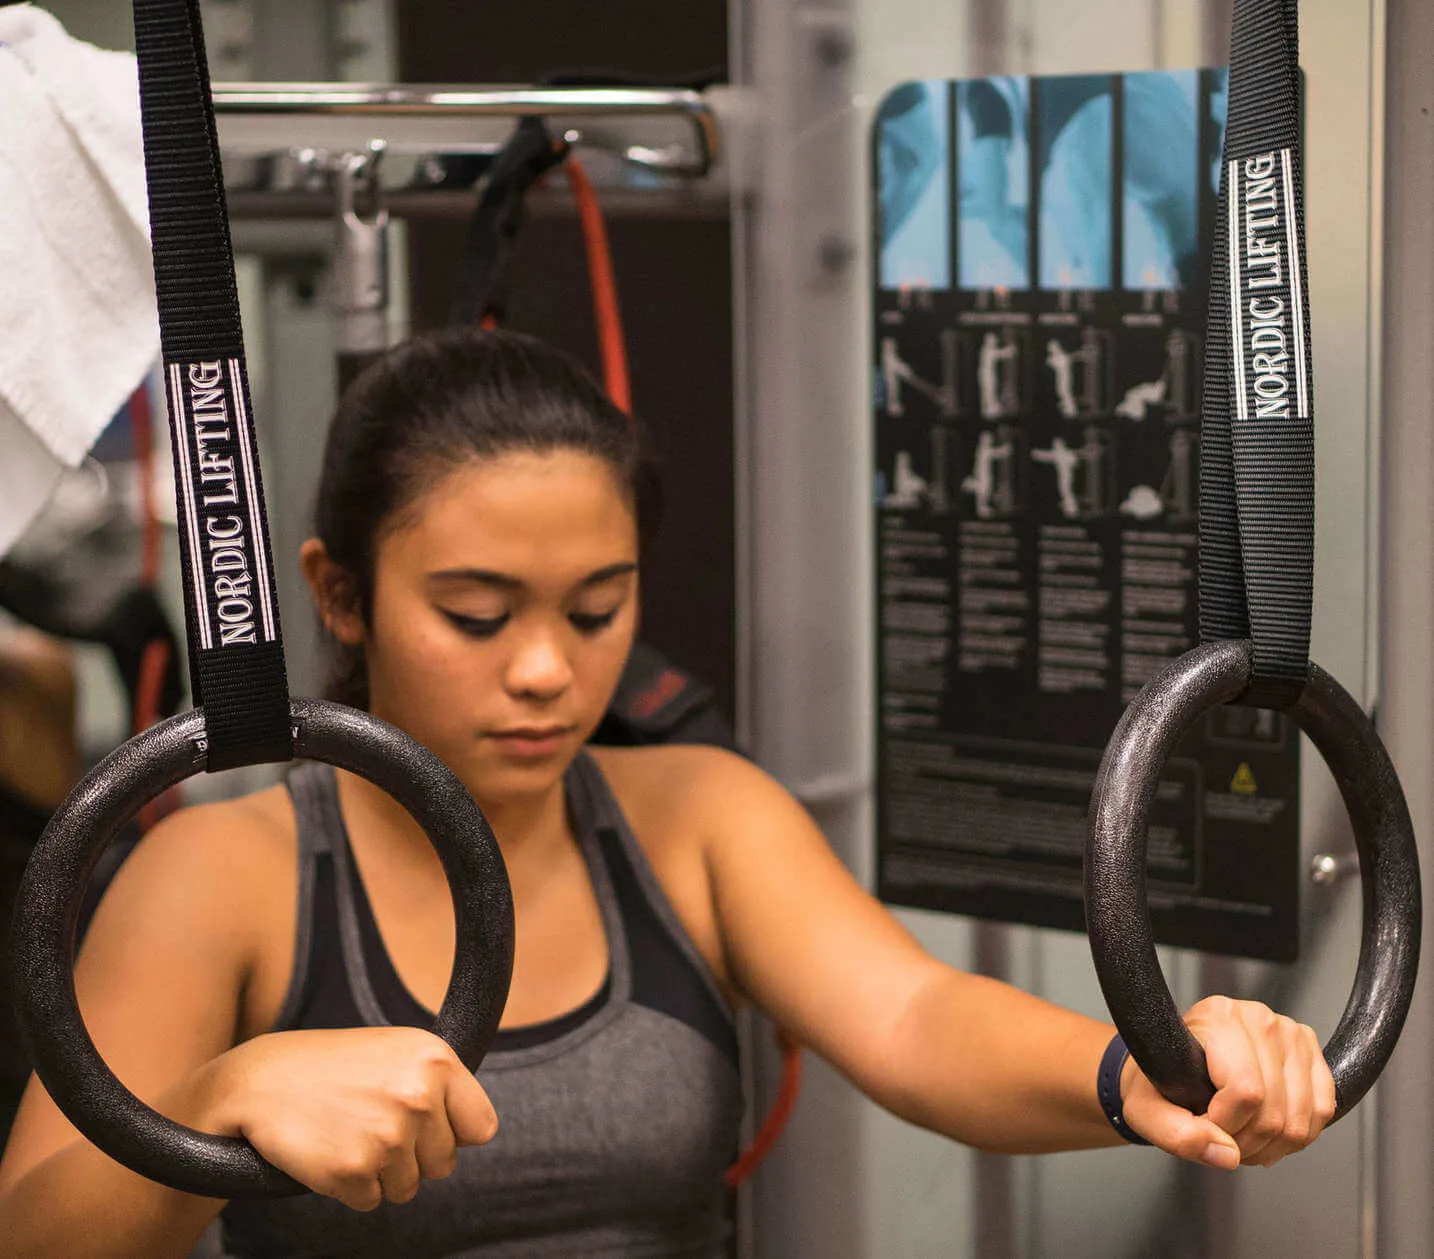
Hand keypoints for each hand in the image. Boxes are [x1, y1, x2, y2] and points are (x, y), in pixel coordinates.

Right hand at [209, 1027, 497, 1209]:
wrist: (260, 1080)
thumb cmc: (334, 1066)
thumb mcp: (399, 1051)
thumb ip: (443, 1085)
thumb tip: (480, 1132)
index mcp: (437, 1060)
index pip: (481, 1128)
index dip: (453, 1133)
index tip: (427, 1124)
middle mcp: (420, 1096)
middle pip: (444, 1164)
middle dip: (412, 1155)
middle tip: (371, 1123)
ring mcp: (388, 1135)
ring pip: (408, 1187)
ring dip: (381, 1173)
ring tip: (350, 1132)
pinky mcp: (354, 1171)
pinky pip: (371, 1201)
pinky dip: (351, 1186)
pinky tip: (330, 1150)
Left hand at [1119, 997, 1335, 1168]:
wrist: (1174, 1064)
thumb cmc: (1161, 1080)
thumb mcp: (1147, 1110)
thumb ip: (1177, 1134)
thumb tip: (1227, 1154)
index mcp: (1217, 1018)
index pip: (1245, 1091)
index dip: (1227, 1126)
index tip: (1206, 1127)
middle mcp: (1257, 1018)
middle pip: (1274, 1109)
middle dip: (1248, 1143)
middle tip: (1224, 1141)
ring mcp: (1289, 1032)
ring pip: (1302, 1116)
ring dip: (1274, 1145)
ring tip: (1244, 1139)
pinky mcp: (1310, 1051)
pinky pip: (1323, 1109)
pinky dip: (1299, 1135)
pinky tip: (1270, 1132)